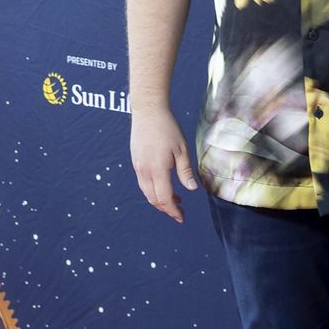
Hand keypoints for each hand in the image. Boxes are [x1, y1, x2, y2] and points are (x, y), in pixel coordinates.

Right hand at [130, 107, 198, 222]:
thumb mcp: (182, 149)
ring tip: (176, 200)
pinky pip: (143, 183)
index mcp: (157, 170)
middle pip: (153, 199)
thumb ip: (185, 171)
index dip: (173, 210)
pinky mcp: (136, 161)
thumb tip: (191, 189)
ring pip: (147, 192)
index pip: (164, 198)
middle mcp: (144, 171)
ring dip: (160, 200)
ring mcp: (138, 167)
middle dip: (167, 209)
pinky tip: (165, 186)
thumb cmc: (167, 128)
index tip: (182, 217)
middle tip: (180, 212)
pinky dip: (154, 190)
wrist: (148, 111)